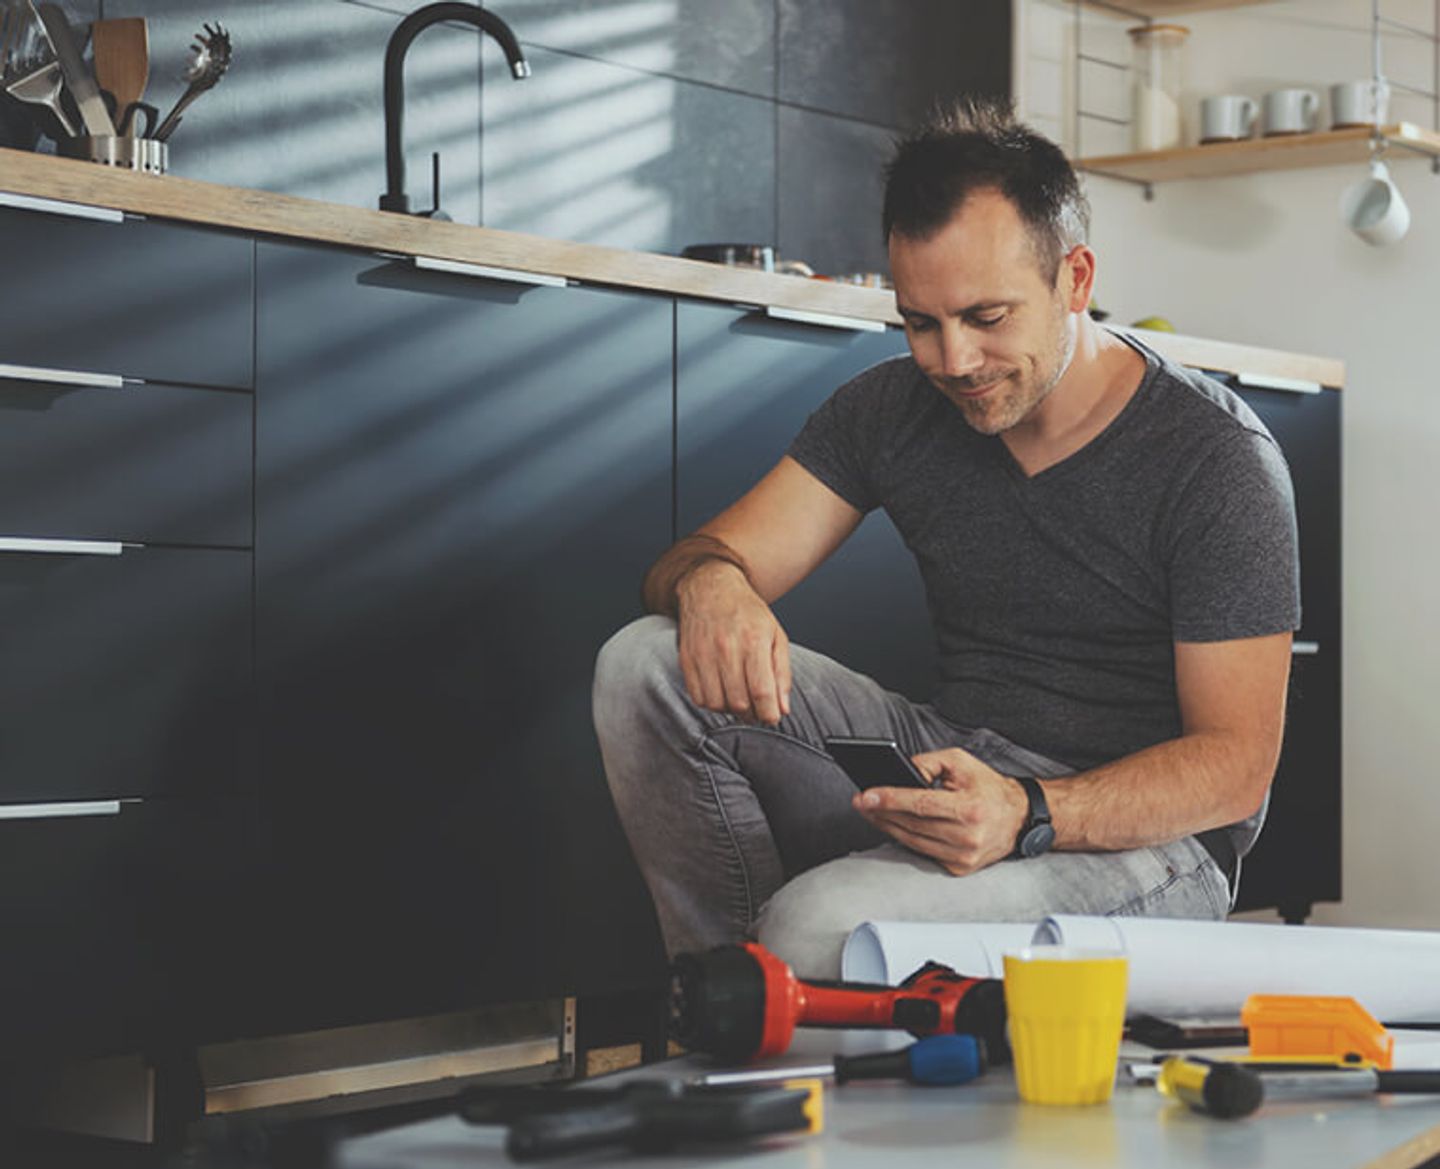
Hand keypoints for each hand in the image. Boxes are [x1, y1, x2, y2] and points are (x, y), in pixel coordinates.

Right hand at [674, 560, 791, 724]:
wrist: (710, 587)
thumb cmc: (747, 612)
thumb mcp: (776, 635)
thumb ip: (782, 673)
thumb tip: (782, 709)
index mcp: (753, 640)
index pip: (761, 691)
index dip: (768, 713)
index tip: (772, 718)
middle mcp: (726, 647)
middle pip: (739, 702)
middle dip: (752, 713)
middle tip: (757, 708)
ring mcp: (703, 653)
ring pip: (717, 704)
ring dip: (731, 709)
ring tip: (740, 698)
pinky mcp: (687, 659)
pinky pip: (698, 696)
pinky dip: (712, 702)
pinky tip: (722, 691)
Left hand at [853, 746, 1029, 874]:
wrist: (1020, 818)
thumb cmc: (988, 787)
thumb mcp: (961, 762)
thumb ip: (929, 762)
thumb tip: (900, 772)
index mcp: (970, 809)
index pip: (921, 804)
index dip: (890, 799)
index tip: (865, 795)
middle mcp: (967, 837)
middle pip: (912, 824)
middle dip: (881, 812)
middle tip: (860, 801)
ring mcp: (963, 857)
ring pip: (913, 841)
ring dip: (887, 826)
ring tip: (870, 811)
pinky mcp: (960, 868)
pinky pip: (923, 851)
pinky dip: (905, 837)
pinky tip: (891, 824)